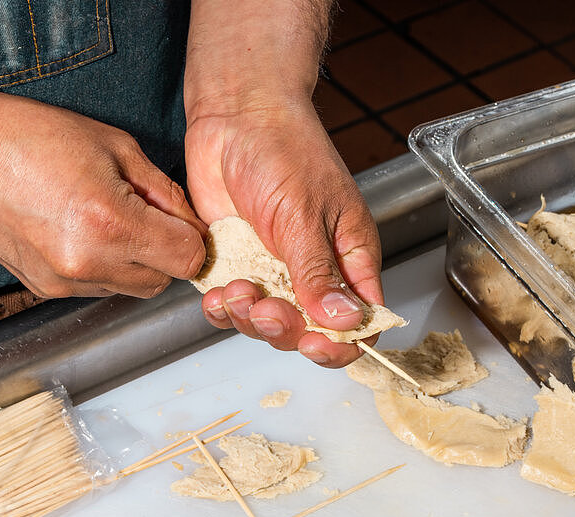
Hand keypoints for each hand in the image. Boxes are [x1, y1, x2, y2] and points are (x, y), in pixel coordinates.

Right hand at [0, 91, 205, 298]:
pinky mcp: (45, 290)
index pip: (186, 259)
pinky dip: (104, 268)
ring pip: (131, 290)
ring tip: (109, 220)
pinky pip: (98, 289)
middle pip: (162, 282)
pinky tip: (82, 232)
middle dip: (166, 253)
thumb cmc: (33, 137)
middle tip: (149, 218)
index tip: (185, 225)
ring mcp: (63, 282)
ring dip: (135, 263)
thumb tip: (194, 224)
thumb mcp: (117, 147)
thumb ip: (165, 193)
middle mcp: (87, 262)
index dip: (193, 240)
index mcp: (110, 222)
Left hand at [184, 99, 382, 366]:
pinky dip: (222, 311)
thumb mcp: (306, 213)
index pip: (357, 322)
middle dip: (283, 330)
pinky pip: (230, 308)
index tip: (315, 343)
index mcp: (347, 259)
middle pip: (307, 332)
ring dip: (248, 319)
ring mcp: (272, 271)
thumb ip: (320, 272)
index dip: (339, 344)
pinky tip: (217, 296)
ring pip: (265, 326)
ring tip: (237, 290)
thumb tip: (345, 321)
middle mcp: (312, 271)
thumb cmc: (283, 148)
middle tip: (265, 306)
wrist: (233, 115)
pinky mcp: (235, 266)